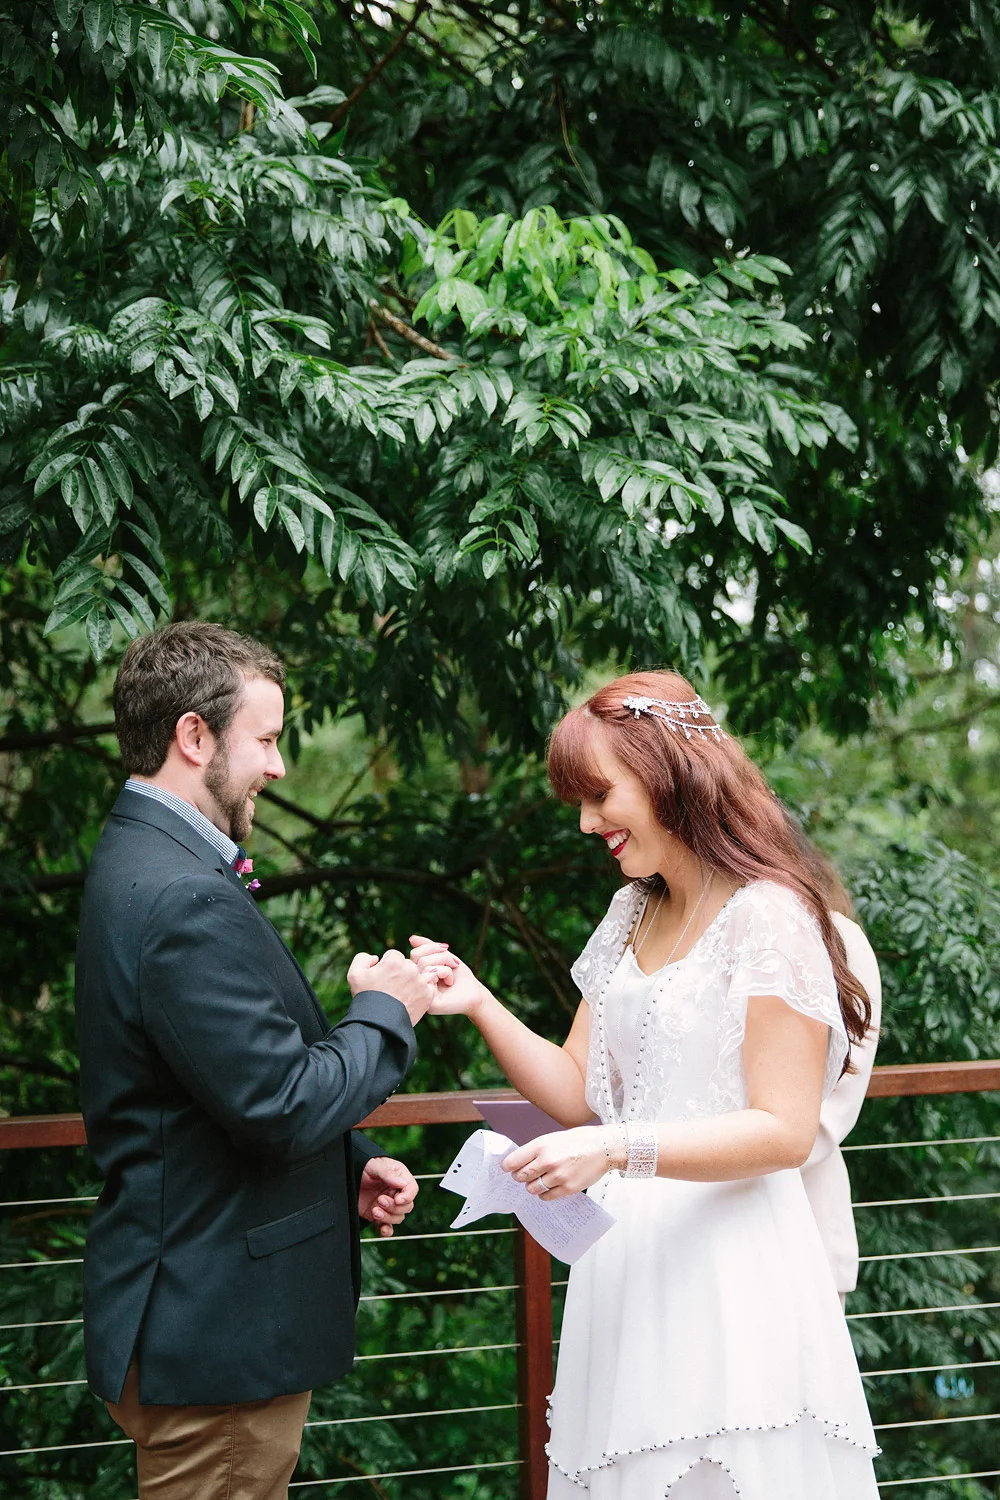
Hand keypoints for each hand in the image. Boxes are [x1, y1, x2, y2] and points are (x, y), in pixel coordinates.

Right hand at [347, 949, 433, 1025]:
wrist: (378, 1024)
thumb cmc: (365, 998)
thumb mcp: (354, 974)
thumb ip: (363, 958)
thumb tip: (377, 958)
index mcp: (394, 960)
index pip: (394, 956)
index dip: (387, 966)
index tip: (383, 978)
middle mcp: (410, 968)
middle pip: (408, 964)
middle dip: (401, 973)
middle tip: (392, 988)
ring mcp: (420, 982)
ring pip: (419, 974)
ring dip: (413, 980)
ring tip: (402, 993)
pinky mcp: (427, 995)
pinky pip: (428, 986)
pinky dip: (422, 991)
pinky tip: (411, 997)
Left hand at [358, 1156, 418, 1237]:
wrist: (348, 1176)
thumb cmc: (364, 1166)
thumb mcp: (375, 1166)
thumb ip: (388, 1174)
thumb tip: (402, 1184)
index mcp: (400, 1178)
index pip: (412, 1189)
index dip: (407, 1197)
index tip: (398, 1200)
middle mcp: (396, 1193)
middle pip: (406, 1207)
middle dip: (393, 1207)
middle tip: (380, 1200)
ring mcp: (388, 1205)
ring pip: (398, 1218)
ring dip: (388, 1218)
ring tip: (375, 1210)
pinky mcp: (378, 1215)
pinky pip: (388, 1227)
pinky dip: (386, 1231)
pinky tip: (382, 1229)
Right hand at [409, 935, 487, 1017]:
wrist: (475, 995)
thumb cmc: (460, 977)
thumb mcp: (444, 957)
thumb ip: (428, 947)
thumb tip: (412, 938)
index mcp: (418, 975)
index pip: (415, 953)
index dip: (431, 947)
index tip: (446, 951)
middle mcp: (416, 984)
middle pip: (417, 957)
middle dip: (440, 955)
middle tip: (453, 964)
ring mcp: (420, 993)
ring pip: (424, 964)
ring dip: (444, 964)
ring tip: (451, 976)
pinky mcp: (427, 1001)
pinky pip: (430, 975)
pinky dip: (445, 972)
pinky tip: (450, 982)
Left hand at [500, 1125, 620, 1199]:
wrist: (603, 1147)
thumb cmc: (578, 1141)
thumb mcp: (553, 1138)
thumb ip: (537, 1150)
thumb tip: (519, 1163)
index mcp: (542, 1145)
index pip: (514, 1161)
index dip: (507, 1166)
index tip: (507, 1169)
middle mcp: (547, 1160)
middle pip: (521, 1176)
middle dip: (520, 1177)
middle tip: (524, 1176)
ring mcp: (558, 1176)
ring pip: (532, 1189)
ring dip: (532, 1187)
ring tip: (539, 1181)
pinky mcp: (568, 1188)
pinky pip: (547, 1197)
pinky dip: (544, 1194)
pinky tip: (549, 1187)